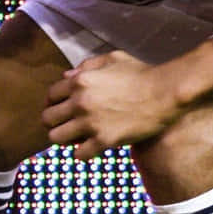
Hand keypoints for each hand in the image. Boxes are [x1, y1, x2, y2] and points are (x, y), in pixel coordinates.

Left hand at [42, 53, 183, 160]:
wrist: (165, 93)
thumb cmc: (142, 73)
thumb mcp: (113, 59)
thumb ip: (87, 66)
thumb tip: (67, 76)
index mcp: (80, 81)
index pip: (51, 95)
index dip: (53, 103)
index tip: (60, 109)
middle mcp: (80, 102)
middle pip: (48, 119)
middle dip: (54, 123)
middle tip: (66, 126)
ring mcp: (90, 122)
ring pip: (57, 138)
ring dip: (65, 139)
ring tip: (76, 138)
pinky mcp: (104, 140)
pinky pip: (80, 154)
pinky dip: (83, 153)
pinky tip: (91, 148)